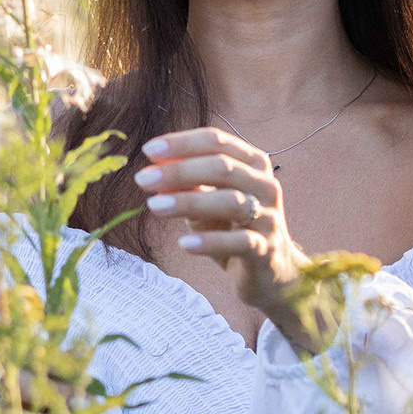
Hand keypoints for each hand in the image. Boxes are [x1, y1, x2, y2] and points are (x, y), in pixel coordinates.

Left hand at [134, 126, 310, 324]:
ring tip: (155, 206)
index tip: (148, 152)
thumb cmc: (233, 227)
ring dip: (189, 202)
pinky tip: (183, 244)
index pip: (217, 142)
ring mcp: (269, 217)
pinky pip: (239, 242)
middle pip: (223, 168)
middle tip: (143, 179)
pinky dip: (210, 242)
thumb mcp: (207, 200)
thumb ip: (186, 182)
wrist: (269, 271)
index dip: (182, 143)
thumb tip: (154, 167)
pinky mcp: (266, 250)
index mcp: (253, 163)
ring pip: (231, 202)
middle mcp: (265, 185)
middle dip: (180, 171)